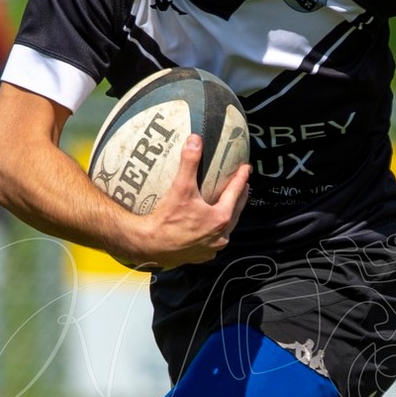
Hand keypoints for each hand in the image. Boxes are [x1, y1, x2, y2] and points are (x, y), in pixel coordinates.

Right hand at [115, 135, 249, 270]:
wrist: (150, 245)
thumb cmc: (166, 219)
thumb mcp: (180, 187)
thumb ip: (189, 162)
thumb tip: (195, 139)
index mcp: (220, 218)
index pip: (235, 193)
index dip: (241, 179)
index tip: (245, 169)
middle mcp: (220, 236)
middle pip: (235, 212)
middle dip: (239, 197)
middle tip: (243, 185)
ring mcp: (212, 249)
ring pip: (226, 228)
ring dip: (229, 215)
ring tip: (228, 205)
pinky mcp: (201, 256)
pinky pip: (213, 241)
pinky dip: (214, 231)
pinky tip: (209, 227)